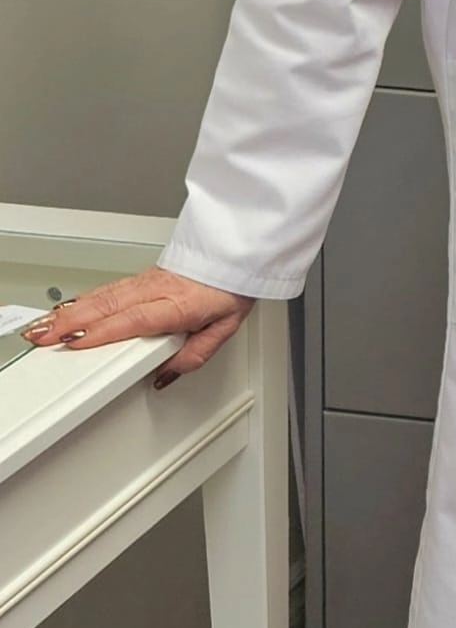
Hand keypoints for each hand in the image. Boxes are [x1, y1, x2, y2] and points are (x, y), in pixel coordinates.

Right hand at [19, 267, 254, 389]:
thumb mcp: (225, 328)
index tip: (77, 342)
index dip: (103, 331)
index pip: (135, 319)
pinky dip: (84, 299)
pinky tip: (68, 307)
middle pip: (109, 306)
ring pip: (105, 295)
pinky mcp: (144, 277)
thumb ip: (194, 355)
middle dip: (72, 323)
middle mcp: (160, 289)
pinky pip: (109, 288)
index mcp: (180, 304)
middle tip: (44, 337)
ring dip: (72, 311)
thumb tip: (165, 375)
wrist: (239, 252)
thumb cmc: (232, 287)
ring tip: (45, 326)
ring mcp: (149, 281)